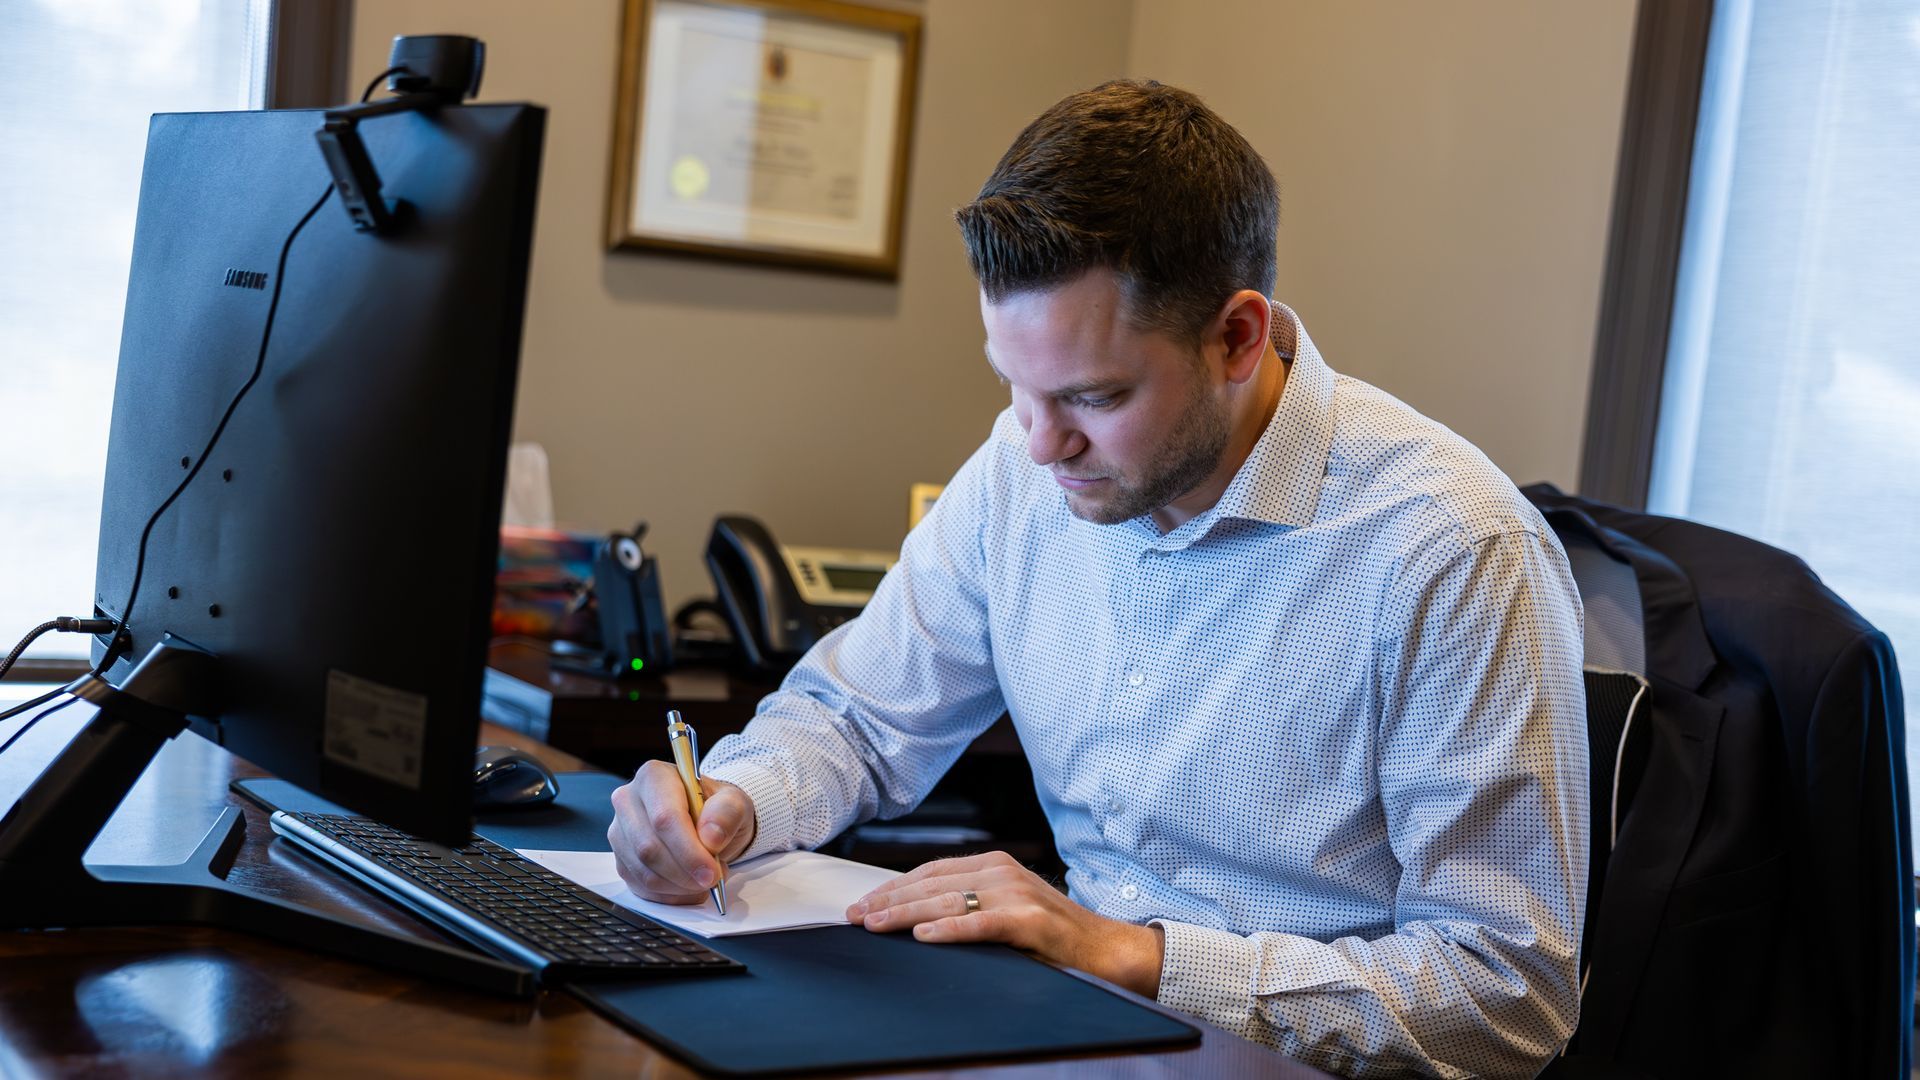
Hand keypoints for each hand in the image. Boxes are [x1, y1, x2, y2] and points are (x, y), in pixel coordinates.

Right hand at [608, 760, 755, 904]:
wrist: (708, 824)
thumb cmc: (717, 809)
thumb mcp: (734, 803)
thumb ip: (727, 813)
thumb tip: (710, 837)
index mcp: (654, 776)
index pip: (664, 818)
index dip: (688, 850)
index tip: (711, 871)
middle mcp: (628, 801)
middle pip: (649, 847)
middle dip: (685, 872)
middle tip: (712, 880)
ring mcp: (620, 832)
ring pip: (644, 871)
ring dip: (679, 885)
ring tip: (705, 879)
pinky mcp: (621, 859)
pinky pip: (641, 886)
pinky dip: (670, 894)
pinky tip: (689, 886)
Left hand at [845, 851, 1164, 997]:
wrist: (1107, 951)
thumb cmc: (1053, 936)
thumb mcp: (1006, 909)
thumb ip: (970, 904)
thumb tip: (916, 915)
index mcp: (994, 865)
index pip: (930, 872)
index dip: (893, 887)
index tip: (862, 903)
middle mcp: (1001, 871)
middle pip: (931, 883)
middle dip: (888, 900)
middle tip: (856, 916)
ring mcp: (1016, 893)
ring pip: (947, 900)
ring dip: (905, 914)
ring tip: (876, 925)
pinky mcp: (1029, 920)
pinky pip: (980, 923)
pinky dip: (950, 928)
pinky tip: (924, 935)